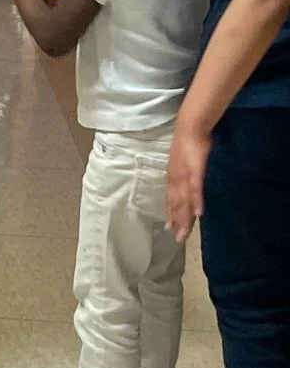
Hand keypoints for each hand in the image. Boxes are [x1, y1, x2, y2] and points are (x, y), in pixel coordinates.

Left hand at [166, 125, 211, 240]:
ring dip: (184, 217)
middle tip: (177, 238)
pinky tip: (198, 214)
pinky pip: (196, 189)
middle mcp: (176, 179)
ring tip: (183, 233)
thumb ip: (184, 175)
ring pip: (184, 201)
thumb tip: (186, 185)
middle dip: (176, 222)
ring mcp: (184, 176)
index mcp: (173, 177)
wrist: (190, 128)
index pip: (171, 200)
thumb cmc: (188, 144)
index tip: (169, 229)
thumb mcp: (182, 162)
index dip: (171, 214)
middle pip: (176, 204)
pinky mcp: (195, 171)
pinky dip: (196, 202)